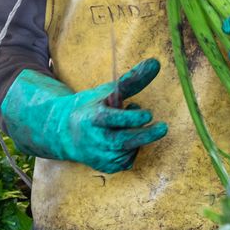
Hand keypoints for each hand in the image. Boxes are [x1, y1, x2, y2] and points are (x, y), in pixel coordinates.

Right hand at [0, 58, 166, 172]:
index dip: (131, 118)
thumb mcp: (110, 91)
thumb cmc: (94, 106)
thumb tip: (155, 63)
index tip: (148, 114)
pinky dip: (132, 150)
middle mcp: (95, 139)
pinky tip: (125, 139)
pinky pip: (126, 161)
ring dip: (137, 138)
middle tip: (163, 128)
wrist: (66, 132)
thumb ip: (133, 79)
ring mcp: (98, 155)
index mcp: (93, 117)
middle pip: (123, 141)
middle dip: (145, 135)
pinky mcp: (104, 166)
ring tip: (131, 125)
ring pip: (127, 151)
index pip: (113, 119)